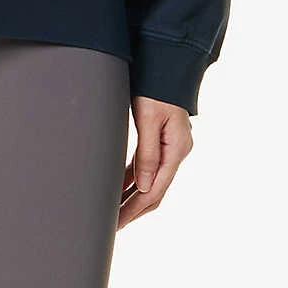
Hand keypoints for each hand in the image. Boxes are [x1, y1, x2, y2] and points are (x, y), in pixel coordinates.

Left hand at [116, 96, 192, 229]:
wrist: (166, 62)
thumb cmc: (156, 87)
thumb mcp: (149, 119)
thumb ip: (147, 154)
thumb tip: (142, 188)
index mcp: (176, 150)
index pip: (154, 191)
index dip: (134, 209)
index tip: (115, 223)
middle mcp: (177, 151)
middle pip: (154, 190)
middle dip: (133, 209)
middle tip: (111, 225)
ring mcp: (171, 146)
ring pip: (150, 180)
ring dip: (132, 195)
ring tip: (112, 211)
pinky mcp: (163, 138)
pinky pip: (148, 165)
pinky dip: (133, 177)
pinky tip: (119, 185)